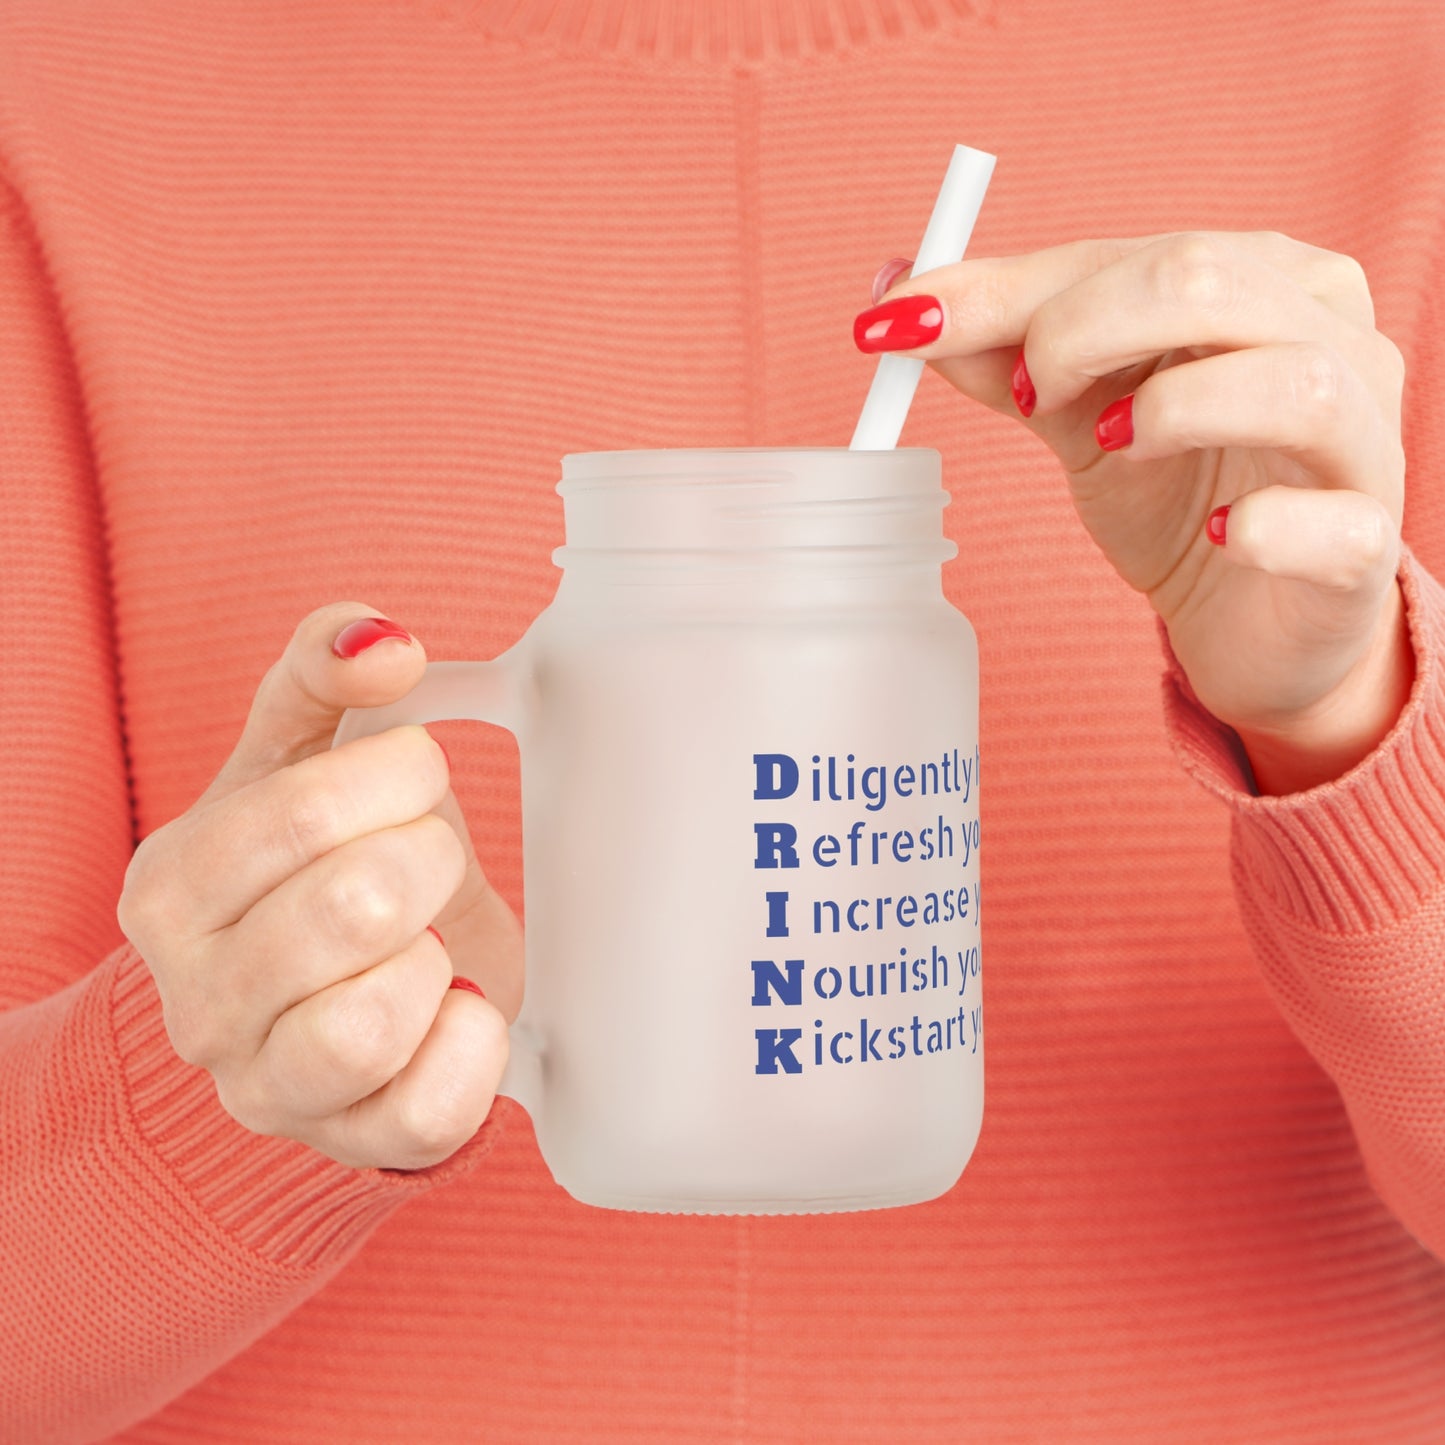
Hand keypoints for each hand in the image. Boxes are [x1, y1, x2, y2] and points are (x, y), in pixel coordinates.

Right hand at [116, 603, 522, 1170]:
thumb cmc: (315, 864)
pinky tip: (458, 1004)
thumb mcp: (301, 755)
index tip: (416, 776)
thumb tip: (382, 640)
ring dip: (437, 958)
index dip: (398, 777)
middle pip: (354, 907)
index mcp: (172, 887)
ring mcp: (267, 1087)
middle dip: (429, 860)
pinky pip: (429, 1110)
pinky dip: (473, 1044)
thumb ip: (323, 672)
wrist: (326, 994)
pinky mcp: (351, 1143)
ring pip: (372, 1022)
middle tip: (429, 859)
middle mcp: (197, 1000)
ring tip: (429, 939)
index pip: (303, 813)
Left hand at [857, 232, 1412, 793]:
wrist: (1251, 620)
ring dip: (1172, 409)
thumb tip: (898, 297)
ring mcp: (1363, 441)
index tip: (902, 323)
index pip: (1130, 254)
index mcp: (1262, 281)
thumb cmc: (1177, 496)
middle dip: (1080, 329)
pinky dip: (1264, 526)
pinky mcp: (1365, 545)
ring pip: (1293, 381)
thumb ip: (1004, 355)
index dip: (1009, 289)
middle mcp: (1331, 337)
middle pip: (1208, 281)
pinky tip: (1218, 537)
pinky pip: (1332, 522)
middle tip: (1025, 396)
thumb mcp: (1079, 416)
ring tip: (1109, 447)